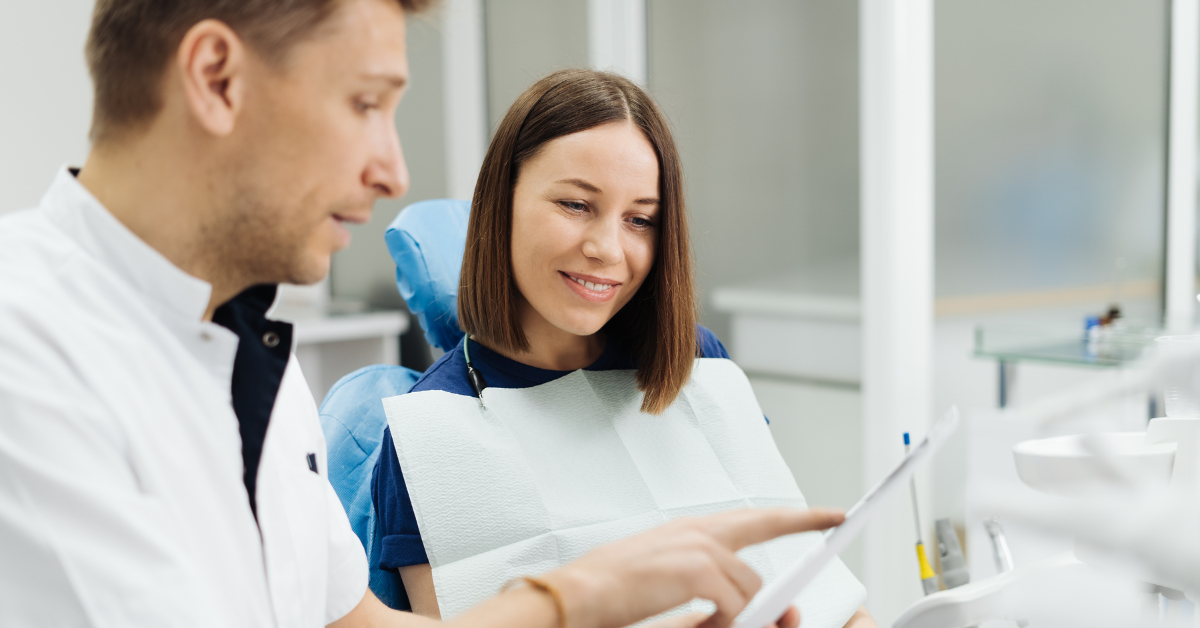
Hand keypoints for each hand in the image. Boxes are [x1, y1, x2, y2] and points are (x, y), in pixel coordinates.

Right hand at [543, 507, 844, 627]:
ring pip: (751, 585)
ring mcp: (699, 546)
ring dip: (743, 613)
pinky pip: (736, 605)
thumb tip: (746, 608)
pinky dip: (728, 622)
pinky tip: (705, 623)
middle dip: (804, 519)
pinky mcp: (698, 569)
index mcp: (688, 530)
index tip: (820, 513)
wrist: (575, 594)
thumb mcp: (665, 582)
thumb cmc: (610, 590)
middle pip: (764, 522)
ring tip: (713, 623)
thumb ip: (708, 588)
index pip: (748, 518)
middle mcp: (697, 530)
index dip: (788, 516)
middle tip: (835, 519)